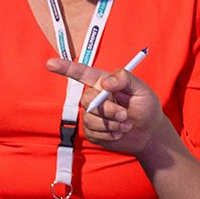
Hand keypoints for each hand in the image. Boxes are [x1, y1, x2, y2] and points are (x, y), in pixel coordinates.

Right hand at [46, 57, 171, 156]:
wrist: (149, 133)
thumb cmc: (146, 107)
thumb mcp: (142, 89)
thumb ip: (125, 79)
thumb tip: (105, 82)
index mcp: (104, 82)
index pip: (81, 73)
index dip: (65, 68)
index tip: (50, 63)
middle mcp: (95, 97)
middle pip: (87, 100)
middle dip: (107, 110)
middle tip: (125, 115)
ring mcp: (92, 115)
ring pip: (89, 118)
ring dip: (111, 124)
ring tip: (126, 124)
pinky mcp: (92, 132)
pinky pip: (92, 133)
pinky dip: (109, 134)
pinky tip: (119, 133)